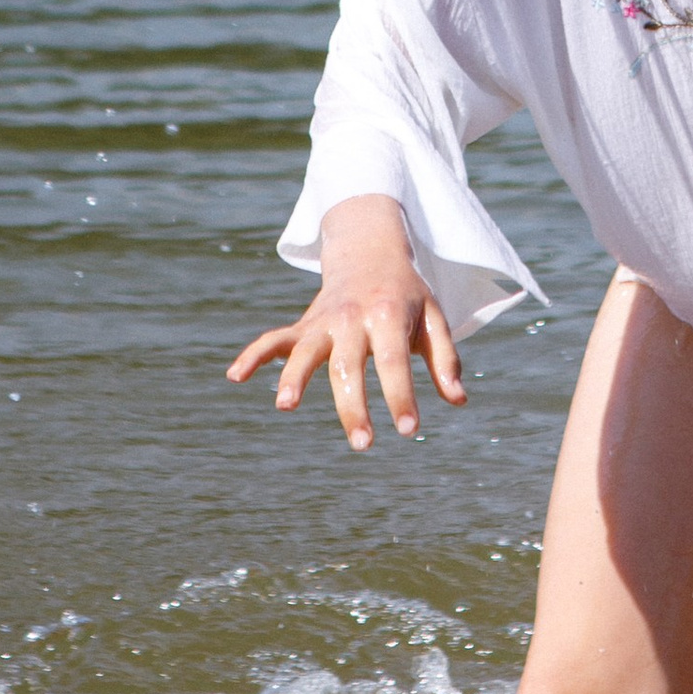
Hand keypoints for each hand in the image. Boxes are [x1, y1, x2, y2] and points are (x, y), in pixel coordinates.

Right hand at [225, 193, 465, 449]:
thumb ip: (445, 359)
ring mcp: (324, 321)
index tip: (409, 430)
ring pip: (306, 351)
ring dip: (294, 376)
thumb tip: (457, 401)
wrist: (370, 249)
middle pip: (348, 365)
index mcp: (388, 315)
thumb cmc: (407, 294)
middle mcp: (352, 317)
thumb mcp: (434, 317)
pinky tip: (234, 376)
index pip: (394, 362)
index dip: (401, 396)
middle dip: (352, 406)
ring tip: (284, 406)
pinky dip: (254, 355)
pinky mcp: (304, 325)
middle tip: (363, 444)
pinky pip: (274, 339)